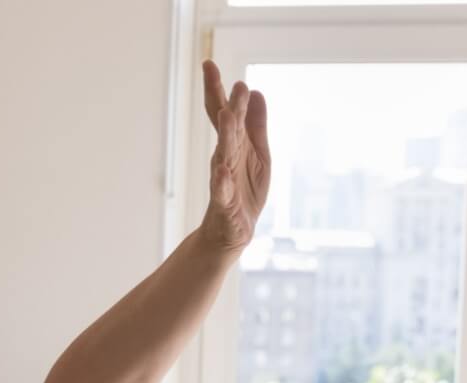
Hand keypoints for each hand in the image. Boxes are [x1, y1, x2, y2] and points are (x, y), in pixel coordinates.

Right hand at [199, 61, 269, 253]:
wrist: (232, 233)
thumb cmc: (244, 192)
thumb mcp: (258, 154)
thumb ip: (256, 125)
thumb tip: (256, 92)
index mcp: (233, 144)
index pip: (222, 112)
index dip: (216, 89)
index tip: (208, 64)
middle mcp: (225, 158)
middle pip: (225, 128)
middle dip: (227, 104)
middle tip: (228, 83)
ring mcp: (222, 180)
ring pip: (223, 154)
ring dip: (225, 135)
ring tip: (227, 115)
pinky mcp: (224, 204)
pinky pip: (221, 192)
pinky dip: (221, 182)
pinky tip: (222, 170)